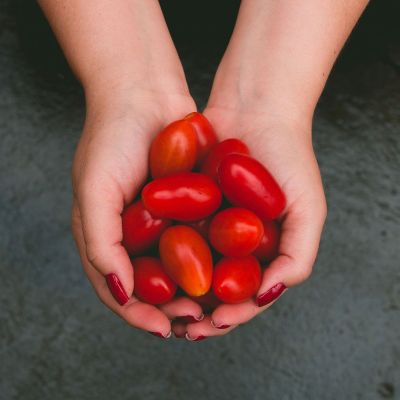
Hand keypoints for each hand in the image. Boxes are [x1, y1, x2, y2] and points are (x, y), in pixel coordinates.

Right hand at [71, 88, 203, 337]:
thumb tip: (120, 291)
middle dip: (172, 309)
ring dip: (193, 290)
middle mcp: (133, 232)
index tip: (164, 328)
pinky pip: (197, 238)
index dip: (139, 314)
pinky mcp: (185, 203)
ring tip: (214, 306)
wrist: (144, 93)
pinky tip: (225, 270)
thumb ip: (99, 242)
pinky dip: (208, 258)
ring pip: (178, 268)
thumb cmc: (111, 137)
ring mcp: (160, 218)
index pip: (120, 290)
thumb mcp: (94, 189)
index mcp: (105, 235)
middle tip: (196, 321)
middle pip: (153, 285)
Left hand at [178, 106, 326, 339]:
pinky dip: (161, 252)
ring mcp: (209, 222)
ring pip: (188, 266)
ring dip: (174, 289)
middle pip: (213, 287)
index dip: (231, 314)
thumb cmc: (290, 156)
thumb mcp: (308, 208)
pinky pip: (172, 233)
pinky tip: (147, 267)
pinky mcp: (185, 204)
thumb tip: (268, 295)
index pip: (246, 295)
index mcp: (263, 249)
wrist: (256, 106)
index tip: (214, 322)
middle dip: (197, 310)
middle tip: (181, 325)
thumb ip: (299, 255)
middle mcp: (234, 240)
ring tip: (160, 306)